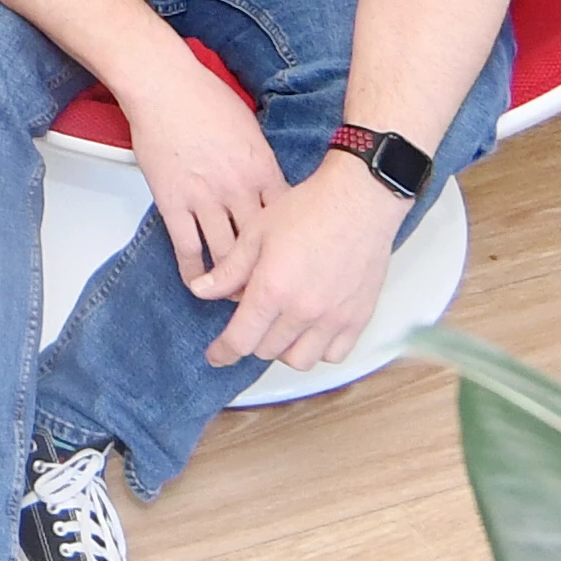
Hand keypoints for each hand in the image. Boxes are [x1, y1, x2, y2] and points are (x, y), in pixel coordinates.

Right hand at [111, 51, 283, 306]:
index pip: (286, 220)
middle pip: (261, 246)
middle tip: (272, 296)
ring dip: (233, 282)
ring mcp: (205, 198)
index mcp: (262, 169)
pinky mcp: (174, 203)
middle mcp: (238, 189)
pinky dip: (195, 273)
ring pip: (226, 256)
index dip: (292, 248)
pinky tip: (199, 285)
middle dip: (268, 275)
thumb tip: (268, 185)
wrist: (164, 86)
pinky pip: (187, 248)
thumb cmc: (205, 98)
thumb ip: (261, 162)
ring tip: (238, 299)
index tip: (296, 265)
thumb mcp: (250, 129)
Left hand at [204, 154, 408, 372]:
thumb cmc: (309, 208)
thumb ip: (230, 269)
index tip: (216, 355)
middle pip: (267, 351)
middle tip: (253, 320)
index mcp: (273, 289)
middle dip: (253, 340)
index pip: (241, 340)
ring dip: (285, 350)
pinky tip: (312, 330)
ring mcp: (334, 318)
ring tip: (281, 327)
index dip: (224, 352)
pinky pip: (334, 355)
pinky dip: (319, 350)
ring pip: (300, 360)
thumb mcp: (257, 232)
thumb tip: (202, 290)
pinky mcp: (358, 317)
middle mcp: (304, 310)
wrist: (359, 199)